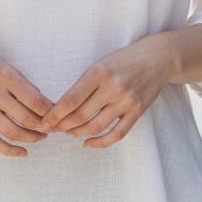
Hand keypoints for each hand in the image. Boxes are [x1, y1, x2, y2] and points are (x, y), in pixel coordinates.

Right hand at [0, 46, 55, 158]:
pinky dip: (9, 150)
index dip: (51, 113)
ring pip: (12, 132)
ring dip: (31, 139)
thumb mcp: (5, 67)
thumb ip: (24, 86)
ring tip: (40, 137)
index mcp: (6, 76)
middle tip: (53, 130)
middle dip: (44, 128)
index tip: (59, 117)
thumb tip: (46, 106)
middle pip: (26, 118)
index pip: (36, 100)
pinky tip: (23, 152)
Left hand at [38, 36, 173, 148]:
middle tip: (53, 129)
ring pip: (95, 126)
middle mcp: (112, 87)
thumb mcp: (101, 63)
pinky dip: (100, 143)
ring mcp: (126, 101)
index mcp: (99, 72)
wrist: (157, 58)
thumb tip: (62, 106)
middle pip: (80, 115)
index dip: (55, 114)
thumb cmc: (123, 60)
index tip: (44, 121)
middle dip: (63, 126)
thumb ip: (84, 83)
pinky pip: (116, 134)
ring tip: (69, 132)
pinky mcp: (137, 112)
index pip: (71, 99)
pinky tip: (88, 143)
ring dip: (78, 133)